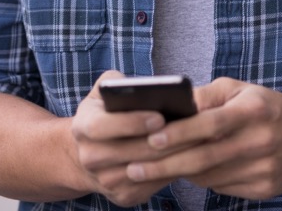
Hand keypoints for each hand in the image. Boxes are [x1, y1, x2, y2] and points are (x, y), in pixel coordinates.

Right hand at [70, 71, 190, 206]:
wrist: (90, 152)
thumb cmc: (105, 113)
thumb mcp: (103, 92)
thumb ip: (117, 83)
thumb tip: (145, 87)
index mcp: (82, 127)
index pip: (102, 127)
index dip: (131, 122)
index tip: (159, 116)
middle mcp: (89, 158)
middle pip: (130, 152)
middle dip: (163, 140)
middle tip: (193, 128)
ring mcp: (105, 181)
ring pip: (146, 171)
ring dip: (174, 156)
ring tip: (199, 139)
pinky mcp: (122, 197)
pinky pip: (153, 186)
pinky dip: (173, 171)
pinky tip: (192, 156)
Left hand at [126, 78, 281, 200]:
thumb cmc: (261, 105)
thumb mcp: (237, 89)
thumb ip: (205, 96)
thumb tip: (170, 106)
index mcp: (254, 110)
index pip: (211, 124)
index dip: (180, 133)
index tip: (150, 139)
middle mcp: (262, 140)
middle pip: (205, 158)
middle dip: (165, 165)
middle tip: (134, 168)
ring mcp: (265, 168)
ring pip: (209, 176)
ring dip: (178, 173)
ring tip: (150, 169)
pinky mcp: (265, 189)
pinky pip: (222, 188)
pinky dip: (201, 180)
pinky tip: (186, 172)